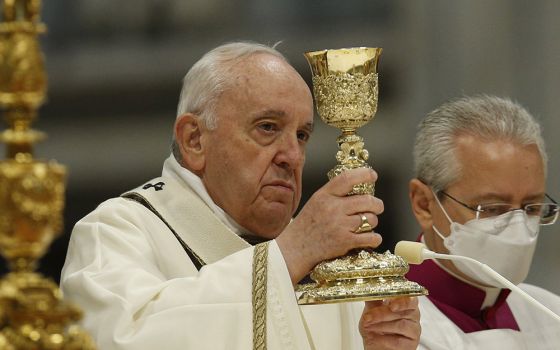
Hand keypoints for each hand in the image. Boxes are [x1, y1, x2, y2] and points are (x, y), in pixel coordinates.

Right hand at [276, 168, 383, 283]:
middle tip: (377, 206)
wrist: (295, 248)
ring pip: (370, 219)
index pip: (347, 178)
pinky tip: (371, 238)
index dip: (364, 174)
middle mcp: (333, 208)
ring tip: (365, 224)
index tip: (372, 175)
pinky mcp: (345, 242)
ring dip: (372, 222)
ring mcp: (340, 225)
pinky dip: (374, 238)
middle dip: (377, 204)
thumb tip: (359, 186)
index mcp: (324, 195)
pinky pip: (371, 237)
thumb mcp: (316, 201)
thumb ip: (334, 194)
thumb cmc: (306, 225)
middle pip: (367, 200)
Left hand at [360, 297, 420, 349]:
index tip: (391, 304)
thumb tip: (369, 288)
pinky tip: (375, 338)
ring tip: (368, 326)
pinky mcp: (411, 344)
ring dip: (381, 326)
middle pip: (403, 311)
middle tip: (368, 317)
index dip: (402, 300)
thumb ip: (372, 300)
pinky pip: (399, 340)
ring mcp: (413, 329)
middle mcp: (412, 315)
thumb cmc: (375, 327)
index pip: (410, 297)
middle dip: (383, 313)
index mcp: (404, 303)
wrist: (375, 346)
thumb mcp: (370, 311)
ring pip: (401, 325)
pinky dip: (384, 339)